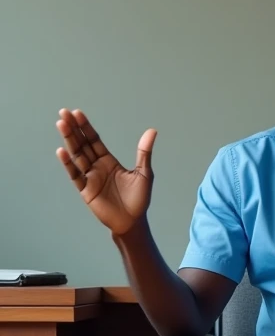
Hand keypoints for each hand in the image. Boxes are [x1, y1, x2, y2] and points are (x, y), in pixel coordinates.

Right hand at [55, 109, 156, 235]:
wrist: (133, 222)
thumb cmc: (139, 199)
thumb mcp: (144, 173)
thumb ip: (144, 152)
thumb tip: (152, 131)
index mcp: (109, 161)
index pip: (94, 140)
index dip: (86, 127)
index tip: (77, 113)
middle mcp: (97, 167)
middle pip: (83, 145)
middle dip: (74, 129)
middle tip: (64, 113)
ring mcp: (90, 178)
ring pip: (77, 156)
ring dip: (69, 141)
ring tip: (61, 124)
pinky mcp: (86, 191)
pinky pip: (75, 176)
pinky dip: (69, 164)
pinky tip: (62, 151)